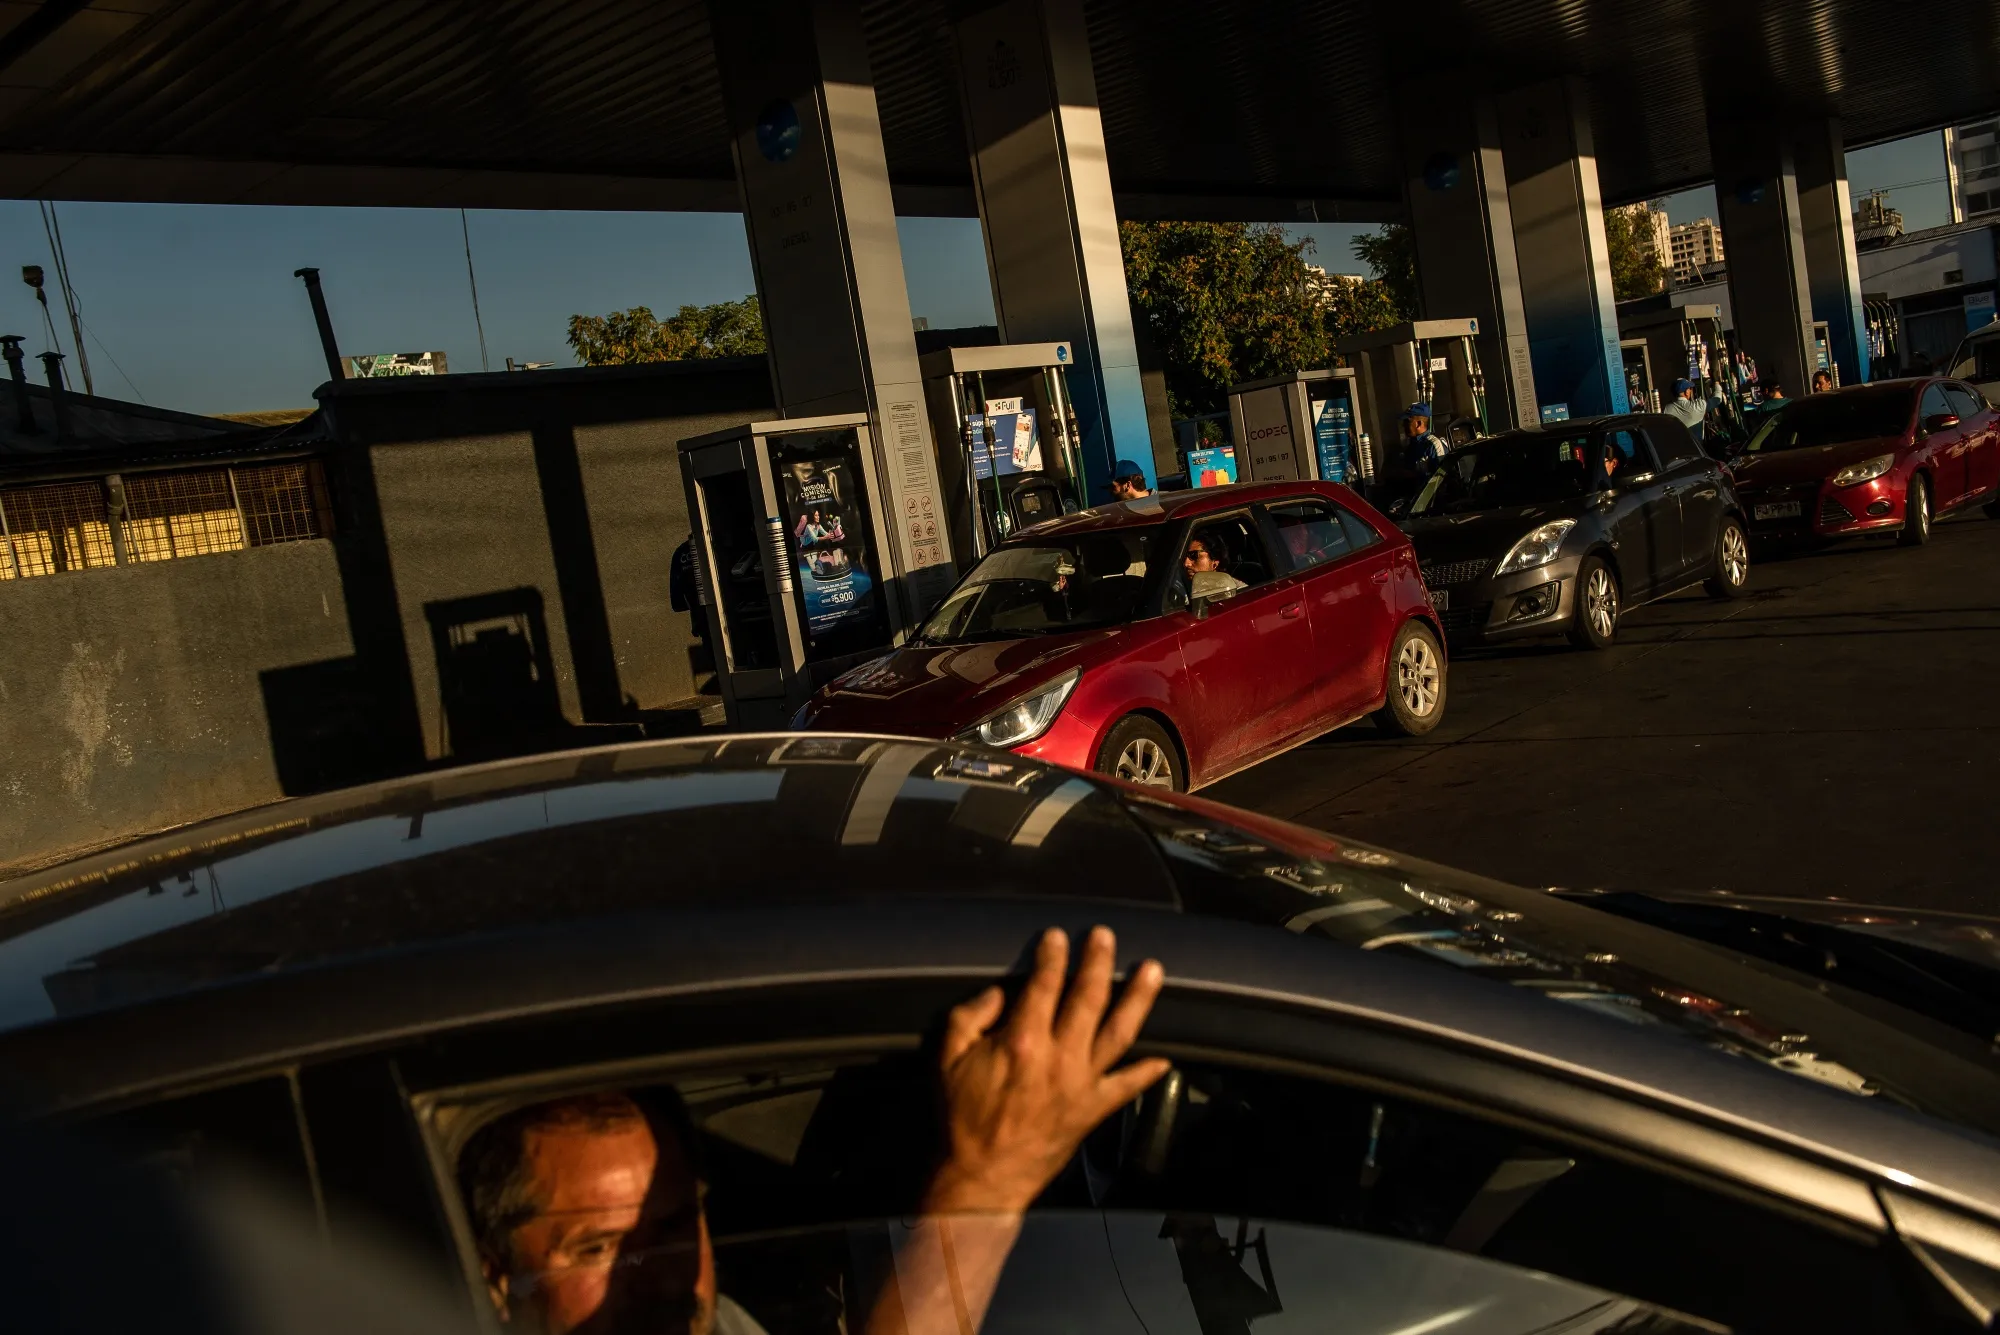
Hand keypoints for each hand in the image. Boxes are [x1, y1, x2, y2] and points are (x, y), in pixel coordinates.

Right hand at [923, 926, 1169, 1215]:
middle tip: (1105, 937)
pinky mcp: (1092, 1110)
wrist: (982, 1178)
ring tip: (1153, 971)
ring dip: (1138, 998)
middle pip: (1088, 996)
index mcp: (1022, 1041)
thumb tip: (999, 993)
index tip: (1057, 937)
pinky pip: (1126, 1087)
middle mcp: (1059, 1058)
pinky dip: (1147, 1072)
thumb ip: (970, 1016)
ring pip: (1119, 1032)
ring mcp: (1081, 1084)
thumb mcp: (947, 1059)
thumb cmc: (961, 1120)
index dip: (1053, 955)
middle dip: (1099, 961)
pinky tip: (1164, 1059)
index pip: (1044, 983)